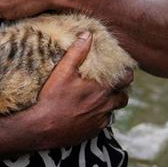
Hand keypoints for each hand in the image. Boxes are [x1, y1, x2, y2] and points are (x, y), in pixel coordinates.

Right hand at [21, 32, 130, 149]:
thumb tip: (88, 35)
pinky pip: (103, 123)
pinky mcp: (92, 132)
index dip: (126, 74)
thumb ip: (77, 52)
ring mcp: (100, 120)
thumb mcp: (62, 71)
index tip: (122, 71)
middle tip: (112, 86)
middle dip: (120, 91)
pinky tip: (88, 112)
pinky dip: (99, 117)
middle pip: (123, 97)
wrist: (41, 128)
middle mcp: (105, 105)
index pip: (126, 79)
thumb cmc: (52, 98)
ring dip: (110, 104)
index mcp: (101, 88)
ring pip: (113, 111)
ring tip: (99, 98)